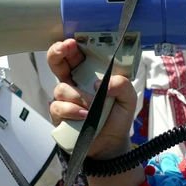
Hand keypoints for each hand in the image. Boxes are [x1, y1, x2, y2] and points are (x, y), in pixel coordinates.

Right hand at [47, 39, 136, 159]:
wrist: (111, 144)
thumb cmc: (117, 117)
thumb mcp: (128, 98)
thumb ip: (122, 84)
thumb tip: (99, 84)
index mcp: (89, 74)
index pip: (76, 54)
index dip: (71, 45)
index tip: (73, 41)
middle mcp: (74, 83)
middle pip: (56, 62)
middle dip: (57, 52)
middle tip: (65, 48)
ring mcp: (65, 99)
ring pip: (61, 88)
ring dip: (79, 97)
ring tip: (93, 108)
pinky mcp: (59, 115)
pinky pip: (58, 107)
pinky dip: (72, 111)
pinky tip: (84, 116)